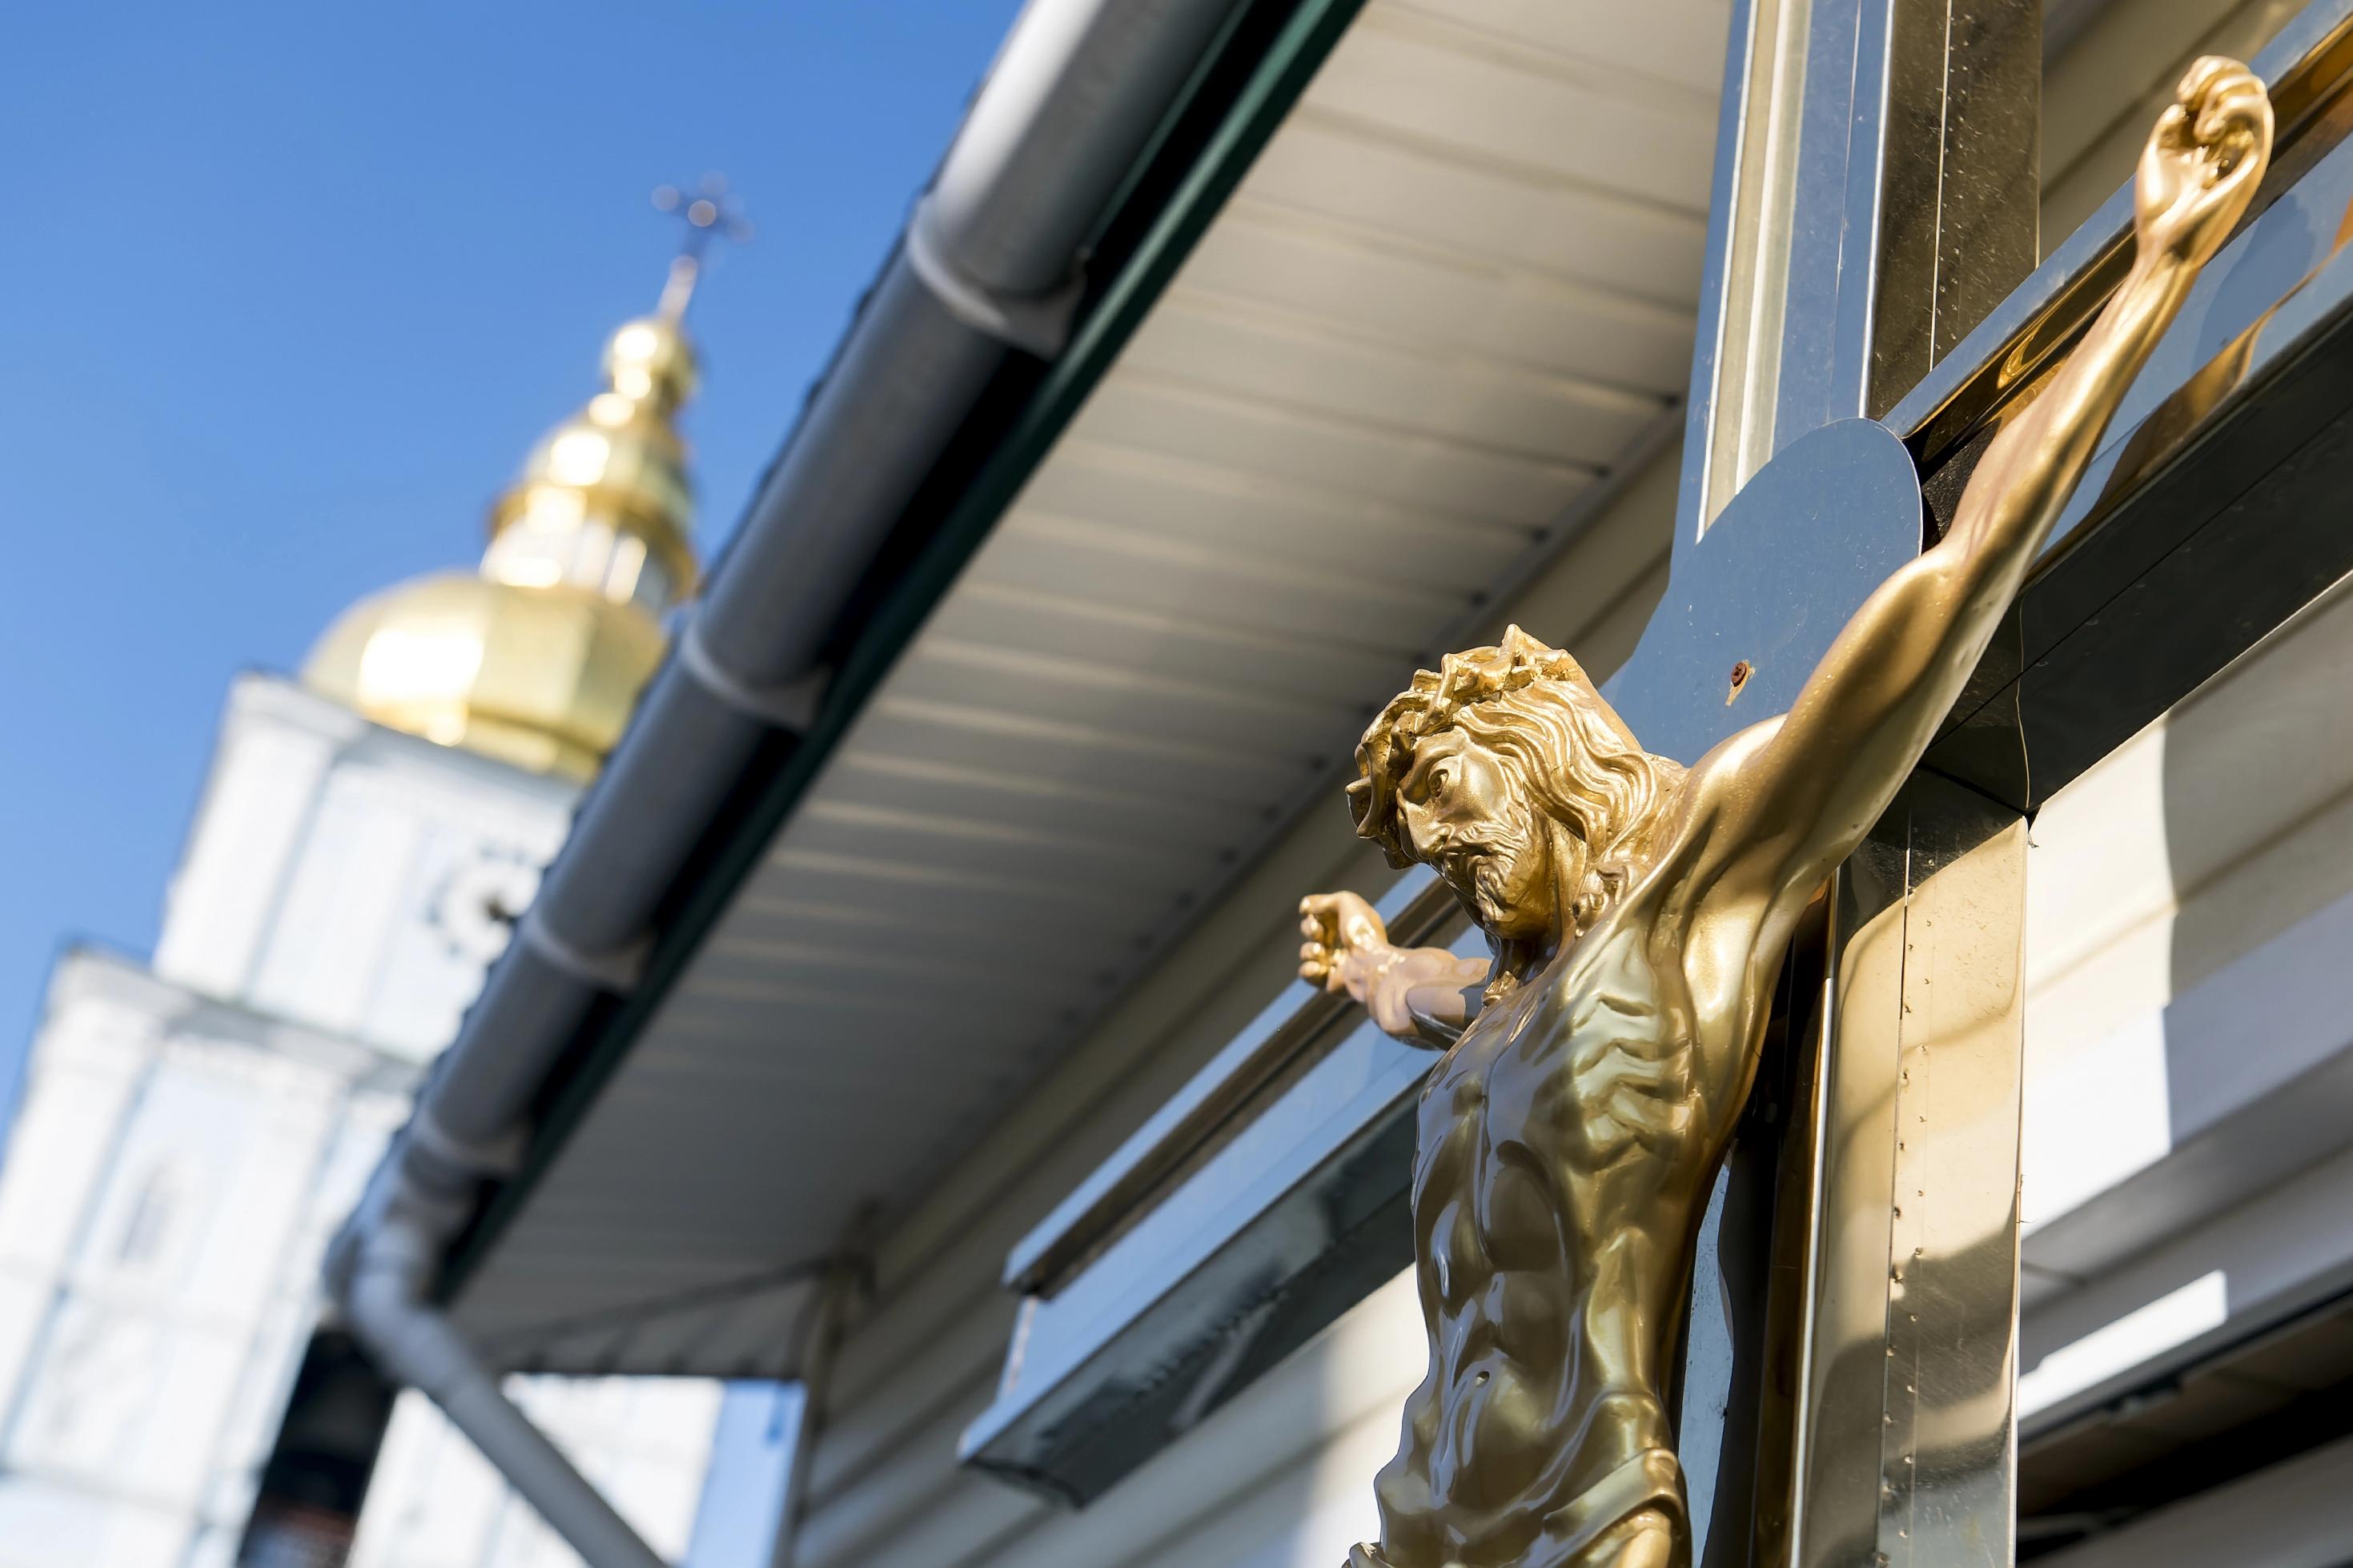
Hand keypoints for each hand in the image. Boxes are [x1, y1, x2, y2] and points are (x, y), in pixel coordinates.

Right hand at [1299, 890, 1390, 999]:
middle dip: (1309, 928)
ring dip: (1309, 949)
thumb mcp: (1347, 901)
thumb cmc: (1361, 932)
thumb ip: (1324, 900)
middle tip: (1318, 932)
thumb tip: (1306, 908)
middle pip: (1310, 930)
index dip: (1311, 908)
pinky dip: (1308, 969)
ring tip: (1320, 951)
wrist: (1369, 965)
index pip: (1321, 912)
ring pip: (1306, 951)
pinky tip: (1319, 967)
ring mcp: (1334, 962)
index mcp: (1348, 923)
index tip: (1306, 908)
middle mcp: (1341, 941)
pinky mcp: (1328, 980)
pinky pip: (1306, 973)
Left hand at [2135, 58, 2270, 269]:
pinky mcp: (2251, 162)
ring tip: (2199, 127)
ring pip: (2255, 91)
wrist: (2164, 245)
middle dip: (2215, 73)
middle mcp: (2231, 136)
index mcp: (2209, 134)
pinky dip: (2231, 109)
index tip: (2182, 95)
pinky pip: (2258, 116)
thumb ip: (2172, 124)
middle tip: (2186, 97)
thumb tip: (2186, 105)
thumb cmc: (2158, 208)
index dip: (2206, 73)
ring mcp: (2243, 148)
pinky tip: (2206, 134)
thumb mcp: (2158, 154)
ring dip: (2223, 92)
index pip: (2225, 81)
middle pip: (2244, 79)